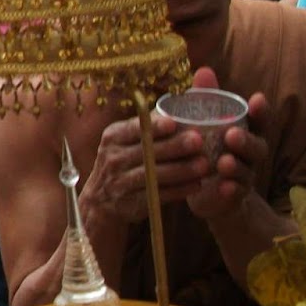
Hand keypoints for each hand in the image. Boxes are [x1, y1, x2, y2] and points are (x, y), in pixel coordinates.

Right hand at [80, 106, 210, 227]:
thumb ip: (148, 125)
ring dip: (182, 170)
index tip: (174, 123)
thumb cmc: (123, 161)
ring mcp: (120, 182)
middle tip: (198, 141)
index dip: (154, 127)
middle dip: (174, 146)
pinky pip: (158, 196)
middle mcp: (113, 158)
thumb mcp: (125, 140)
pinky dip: (179, 190)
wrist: (101, 199)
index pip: (134, 129)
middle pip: (147, 152)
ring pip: (154, 175)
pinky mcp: (130, 204)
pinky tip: (197, 185)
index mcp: (114, 136)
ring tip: (204, 165)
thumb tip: (182, 101)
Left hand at [185, 68, 269, 220]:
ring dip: (237, 166)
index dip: (261, 111)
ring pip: (247, 170)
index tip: (257, 98)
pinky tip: (223, 187)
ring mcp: (245, 175)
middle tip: (231, 135)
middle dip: (246, 140)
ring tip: (224, 163)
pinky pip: (237, 193)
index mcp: (246, 132)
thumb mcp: (205, 123)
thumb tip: (204, 70)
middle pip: (257, 146)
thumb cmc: (209, 148)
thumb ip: (207, 99)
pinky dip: (231, 190)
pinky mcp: (234, 195)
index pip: (260, 121)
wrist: (206, 191)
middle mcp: (250, 153)